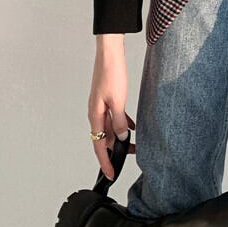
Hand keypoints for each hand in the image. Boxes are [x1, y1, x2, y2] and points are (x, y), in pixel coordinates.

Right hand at [88, 35, 136, 179]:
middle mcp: (95, 112)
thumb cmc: (111, 73)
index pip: (98, 145)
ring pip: (109, 127)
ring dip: (119, 136)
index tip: (110, 174)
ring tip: (132, 144)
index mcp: (95, 115)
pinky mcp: (106, 98)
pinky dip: (121, 123)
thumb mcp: (118, 101)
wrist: (109, 53)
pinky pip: (113, 116)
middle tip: (129, 156)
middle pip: (103, 138)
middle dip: (114, 150)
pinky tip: (131, 126)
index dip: (104, 161)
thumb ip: (118, 121)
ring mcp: (100, 105)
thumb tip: (120, 137)